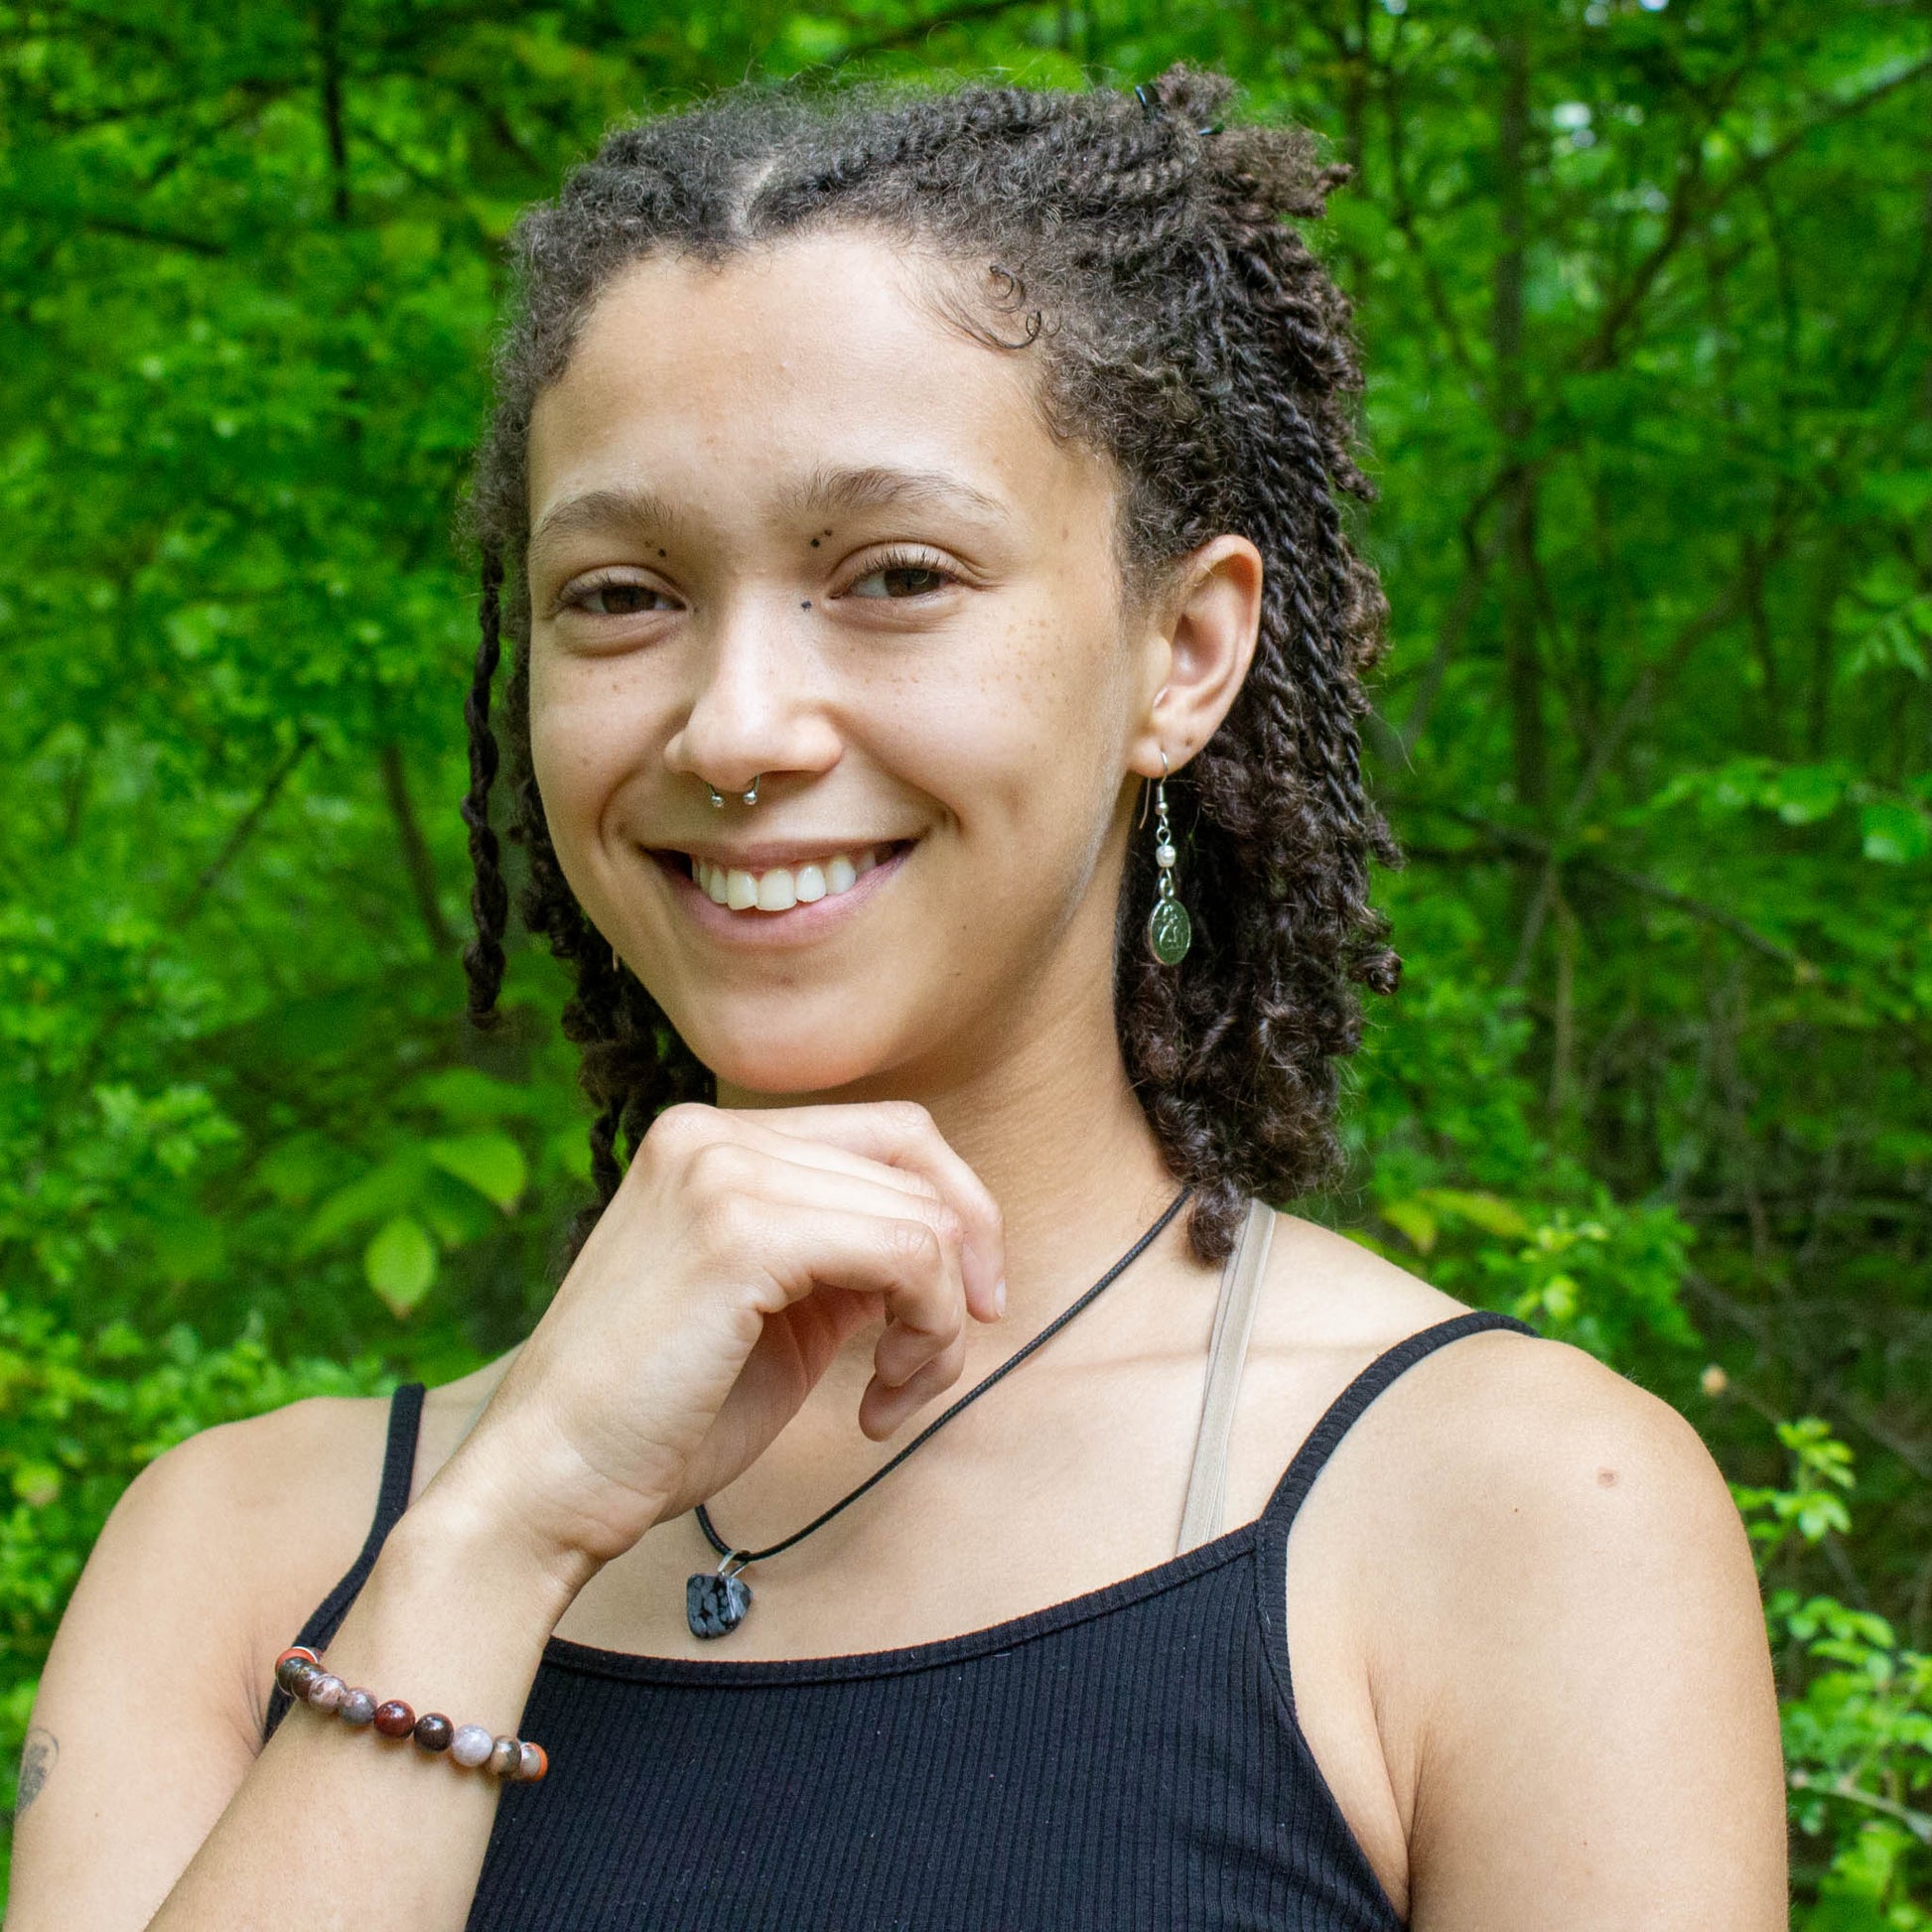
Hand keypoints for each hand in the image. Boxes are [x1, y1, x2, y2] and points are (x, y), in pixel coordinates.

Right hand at [424, 1099, 1005, 1590]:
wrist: (546, 1487)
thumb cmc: (657, 1419)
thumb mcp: (770, 1311)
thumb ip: (843, 1257)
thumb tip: (947, 1245)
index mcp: (709, 1141)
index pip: (888, 1132)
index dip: (956, 1213)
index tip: (970, 1306)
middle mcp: (710, 1134)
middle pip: (916, 1161)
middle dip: (958, 1272)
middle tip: (930, 1367)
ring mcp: (719, 1173)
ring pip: (921, 1215)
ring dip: (940, 1321)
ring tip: (893, 1395)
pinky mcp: (738, 1232)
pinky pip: (907, 1254)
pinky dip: (926, 1332)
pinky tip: (878, 1402)